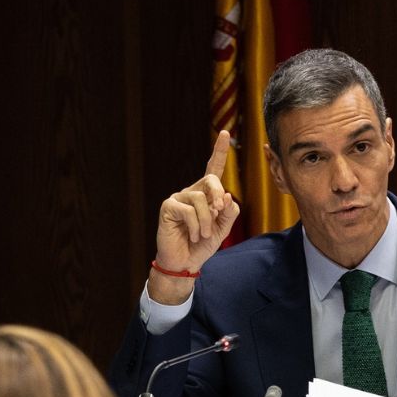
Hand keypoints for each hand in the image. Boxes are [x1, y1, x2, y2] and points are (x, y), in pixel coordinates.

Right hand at [149, 131, 240, 303]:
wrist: (184, 263)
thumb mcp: (222, 229)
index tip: (226, 133)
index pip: (213, 169)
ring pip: (201, 199)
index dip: (219, 151)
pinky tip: (192, 236)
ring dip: (207, 221)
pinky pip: (189, 210)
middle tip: (218, 213)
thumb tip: (228, 195)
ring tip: (203, 235)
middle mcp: (191, 192)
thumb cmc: (202, 245)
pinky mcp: (168, 207)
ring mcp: (178, 198)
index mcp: (205, 194)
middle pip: (211, 180)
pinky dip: (196, 226)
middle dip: (219, 196)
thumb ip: (229, 212)